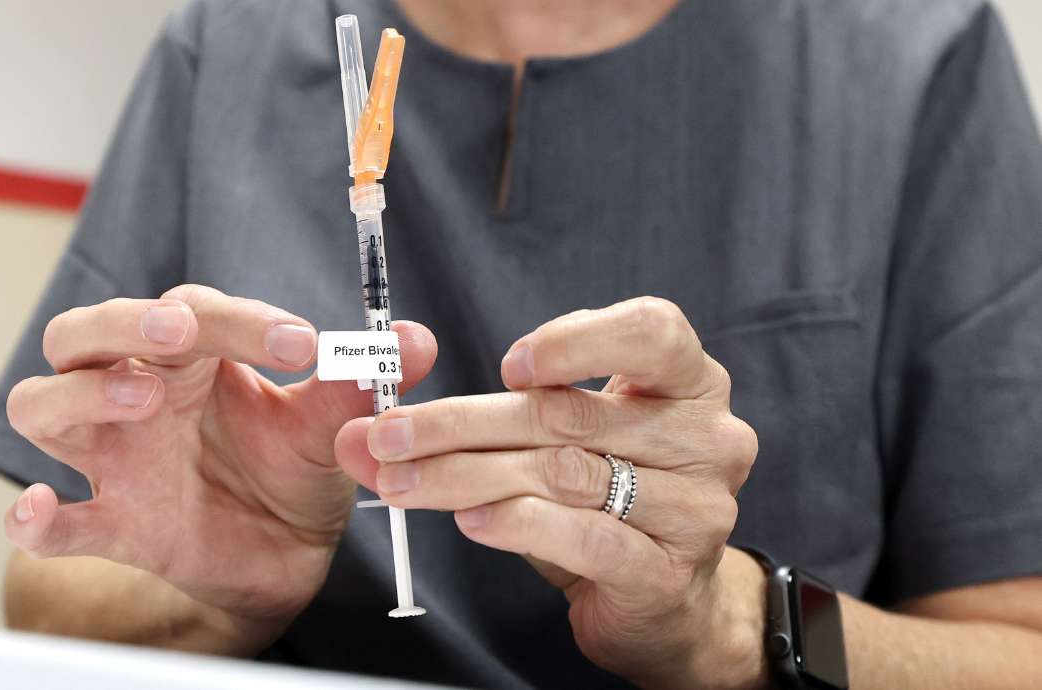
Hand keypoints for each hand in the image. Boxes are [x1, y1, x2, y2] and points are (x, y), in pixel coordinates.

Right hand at [3, 284, 436, 651]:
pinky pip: (46, 522)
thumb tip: (415, 339)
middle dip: (124, 325)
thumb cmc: (291, 469)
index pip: (194, 312)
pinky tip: (40, 510)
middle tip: (179, 336)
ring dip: (82, 395)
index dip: (242, 322)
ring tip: (143, 400)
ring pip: (44, 404)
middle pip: (85, 333)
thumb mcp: (328, 426)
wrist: (280, 554)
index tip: (304, 345)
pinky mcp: (109, 523)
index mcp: (194, 357)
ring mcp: (113, 457)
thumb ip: (358, 384)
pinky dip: (32, 518)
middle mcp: (138, 391)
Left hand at [335, 297, 762, 687]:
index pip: (651, 331)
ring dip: (468, 475)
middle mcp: (706, 438)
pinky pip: (583, 537)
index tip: (507, 366)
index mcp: (689, 381)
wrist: (663, 598)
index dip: (577, 339)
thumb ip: (477, 421)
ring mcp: (695, 509)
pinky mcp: (666, 572)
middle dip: (464, 423)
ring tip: (405, 481)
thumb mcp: (559, 440)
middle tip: (391, 435)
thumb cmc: (606, 499)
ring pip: (565, 475)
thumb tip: (357, 430)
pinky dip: (517, 524)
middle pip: (572, 414)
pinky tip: (472, 520)